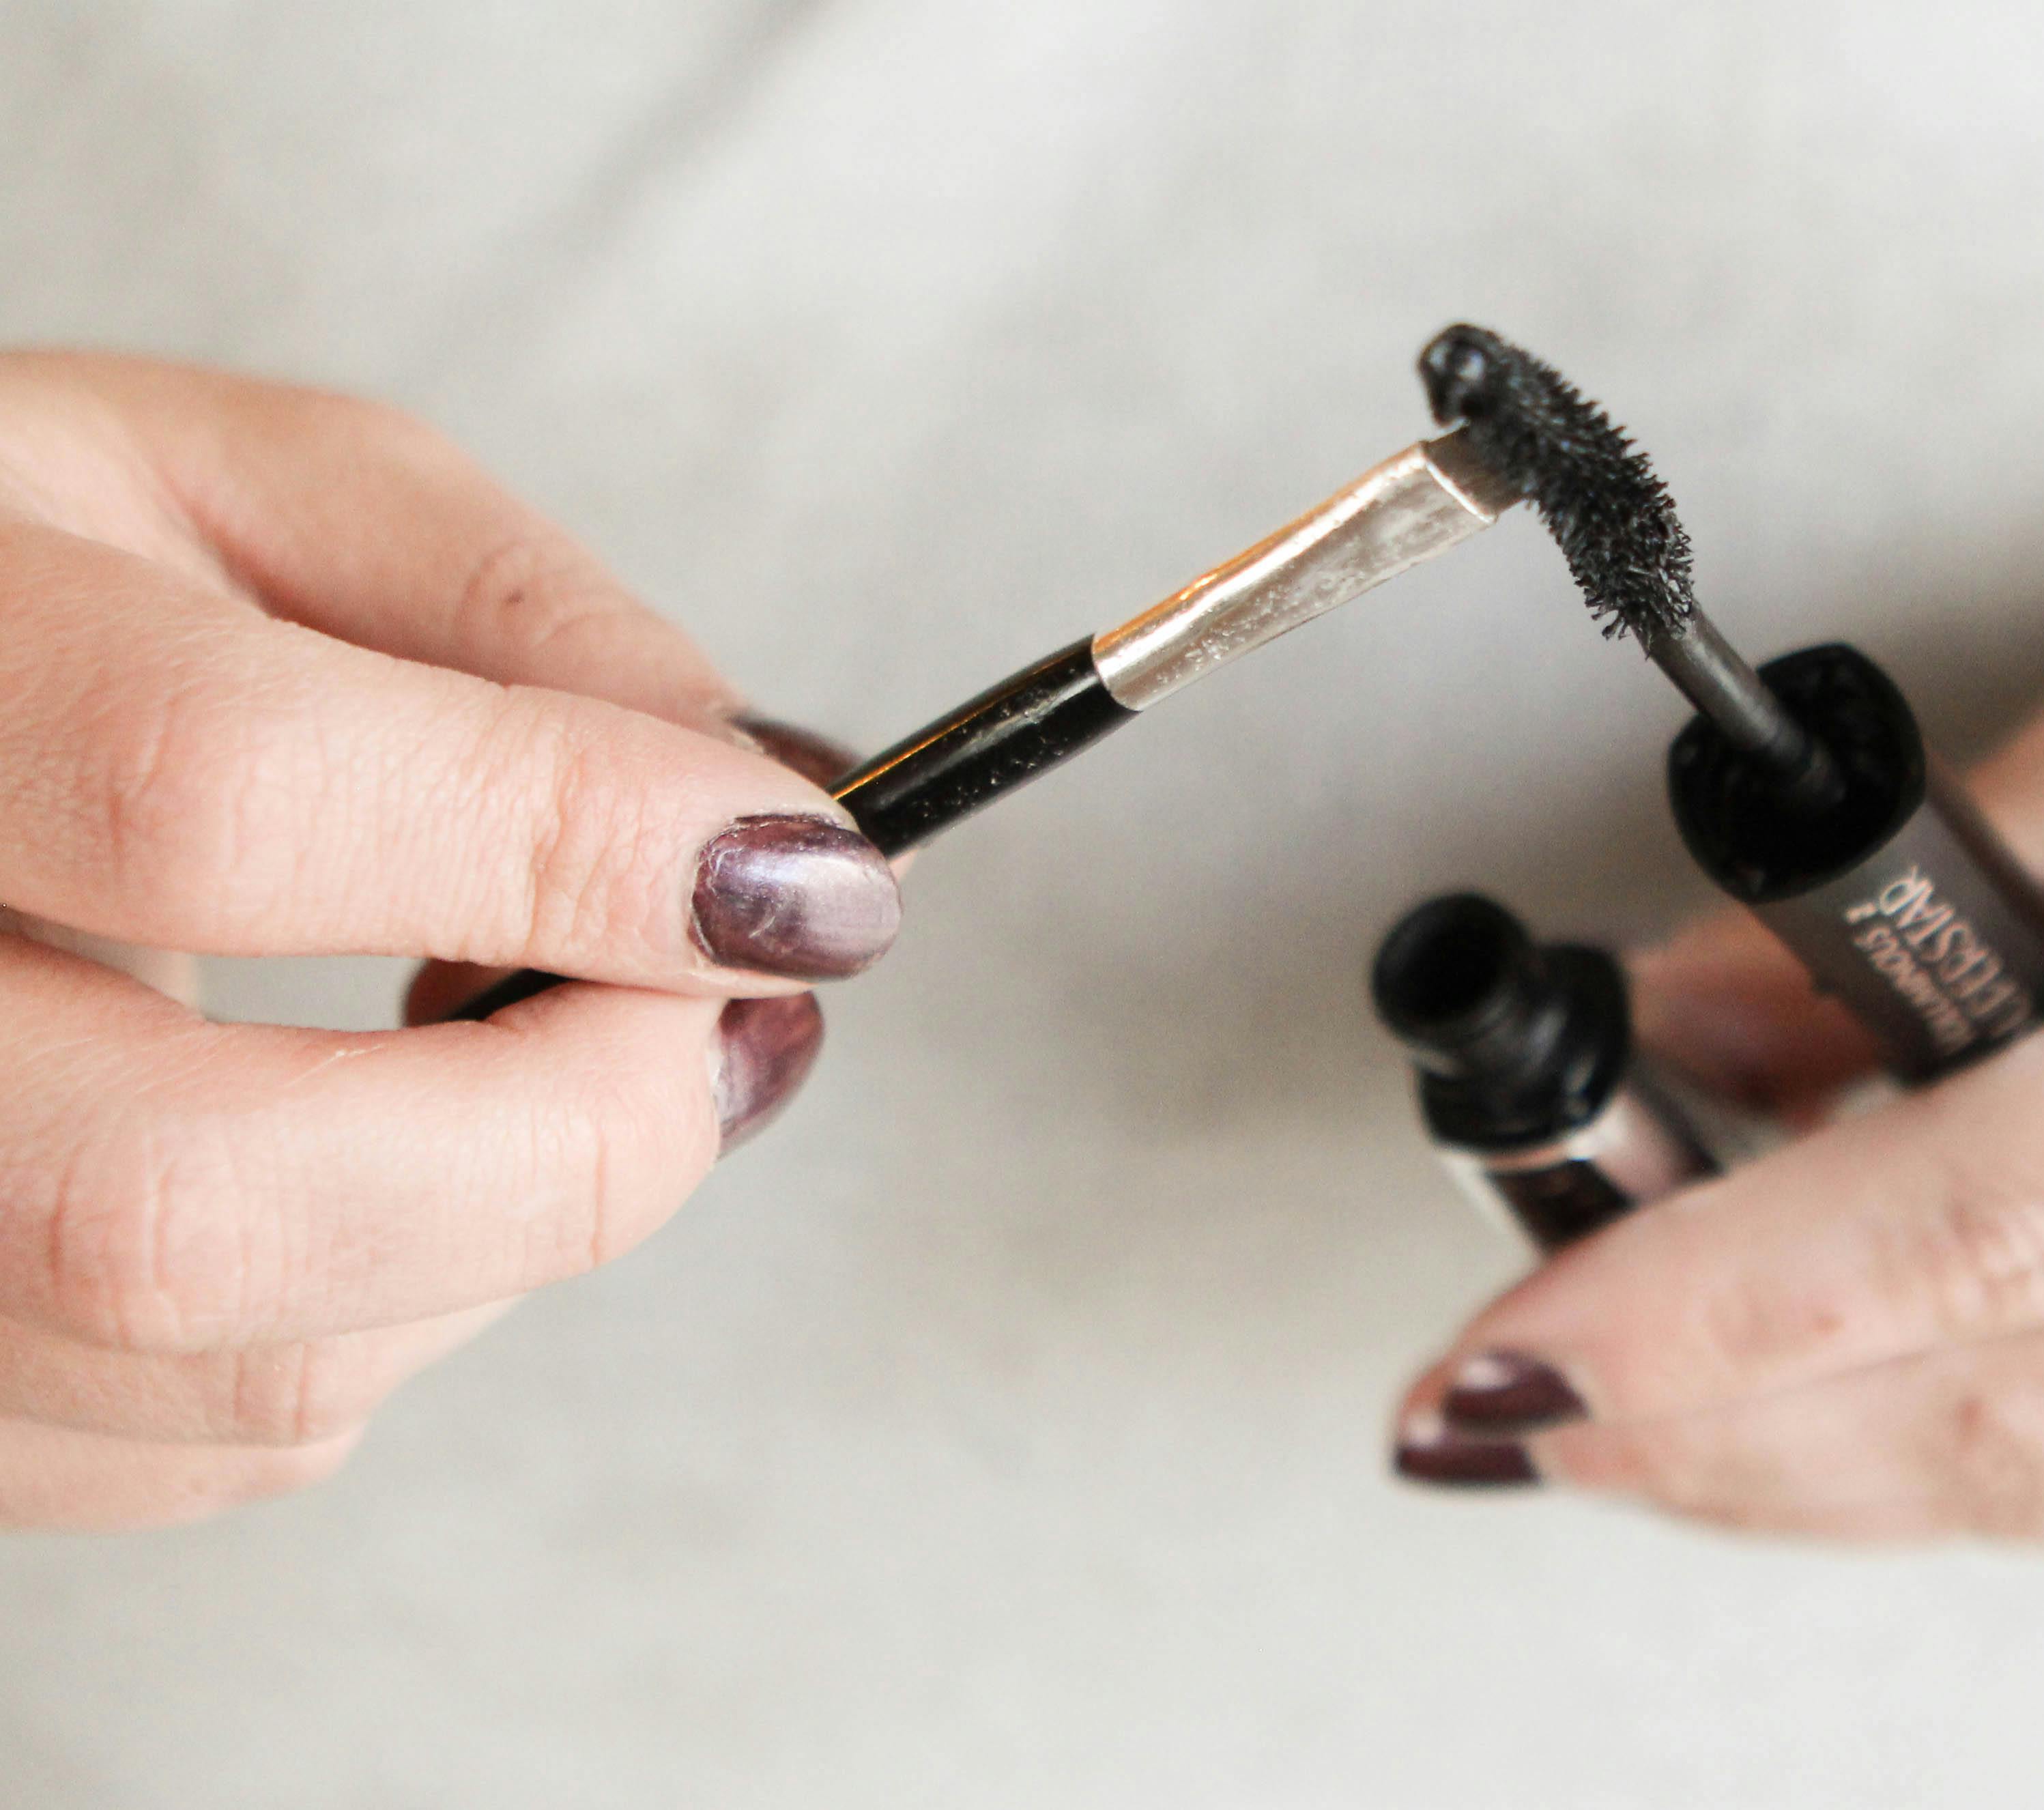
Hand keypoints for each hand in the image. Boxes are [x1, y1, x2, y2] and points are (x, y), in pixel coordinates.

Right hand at [0, 353, 901, 1528]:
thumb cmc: (29, 583)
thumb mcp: (247, 486)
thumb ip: (513, 617)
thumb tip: (753, 823)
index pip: (223, 799)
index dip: (578, 846)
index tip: (804, 875)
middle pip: (200, 1198)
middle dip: (578, 1132)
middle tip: (720, 1017)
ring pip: (247, 1373)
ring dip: (515, 1231)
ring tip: (546, 1053)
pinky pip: (225, 1443)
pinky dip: (406, 1306)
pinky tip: (384, 1146)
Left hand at [1392, 357, 2043, 1549]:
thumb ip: (1912, 910)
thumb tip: (1677, 1035)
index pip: (2000, 1235)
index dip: (1714, 1311)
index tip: (1511, 1360)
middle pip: (2017, 1416)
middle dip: (1712, 1427)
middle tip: (1499, 1401)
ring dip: (1813, 1461)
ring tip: (1611, 1407)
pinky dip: (1964, 1447)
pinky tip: (1822, 1406)